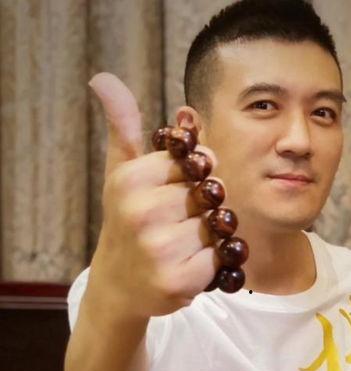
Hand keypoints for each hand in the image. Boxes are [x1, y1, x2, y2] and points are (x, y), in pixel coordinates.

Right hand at [87, 72, 221, 319]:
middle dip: (204, 207)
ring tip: (180, 246)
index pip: (195, 160)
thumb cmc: (126, 224)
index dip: (195, 175)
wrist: (118, 287)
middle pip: (210, 193)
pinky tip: (186, 266)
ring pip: (219, 226)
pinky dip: (212, 263)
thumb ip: (124, 129)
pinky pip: (221, 259)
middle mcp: (141, 212)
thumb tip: (104, 78)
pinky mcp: (177, 281)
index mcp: (129, 180)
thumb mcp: (122, 174)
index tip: (176, 191)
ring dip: (209, 236)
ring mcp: (158, 249)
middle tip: (176, 224)